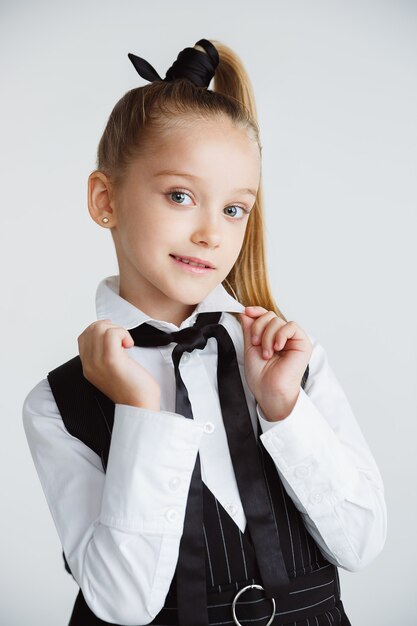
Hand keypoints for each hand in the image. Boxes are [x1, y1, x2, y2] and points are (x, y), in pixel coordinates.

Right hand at [77, 320, 160, 408]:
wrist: (139, 406)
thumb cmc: (132, 389)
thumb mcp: (112, 370)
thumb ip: (105, 354)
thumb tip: (110, 333)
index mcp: (88, 366)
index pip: (84, 336)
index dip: (101, 330)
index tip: (116, 336)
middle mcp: (90, 364)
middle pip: (91, 329)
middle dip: (111, 327)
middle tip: (123, 340)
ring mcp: (98, 362)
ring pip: (100, 328)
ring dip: (118, 330)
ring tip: (126, 343)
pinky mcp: (111, 360)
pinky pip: (112, 334)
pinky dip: (123, 334)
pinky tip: (129, 345)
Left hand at [238, 306, 311, 420]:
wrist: (269, 390)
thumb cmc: (261, 375)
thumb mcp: (250, 347)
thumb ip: (249, 329)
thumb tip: (246, 312)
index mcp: (270, 337)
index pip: (265, 316)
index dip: (256, 311)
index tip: (246, 312)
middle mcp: (282, 337)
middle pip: (270, 316)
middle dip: (258, 328)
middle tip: (256, 344)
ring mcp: (292, 339)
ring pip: (278, 321)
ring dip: (267, 336)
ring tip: (267, 353)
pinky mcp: (302, 343)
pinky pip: (291, 326)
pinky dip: (280, 335)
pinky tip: (277, 347)